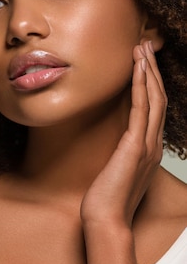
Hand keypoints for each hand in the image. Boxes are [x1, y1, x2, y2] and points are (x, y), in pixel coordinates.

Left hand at [80, 41, 166, 263]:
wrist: (105, 218)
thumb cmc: (105, 196)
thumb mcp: (114, 166)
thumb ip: (118, 150)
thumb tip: (111, 138)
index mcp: (146, 146)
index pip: (153, 107)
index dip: (150, 82)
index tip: (143, 61)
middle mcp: (152, 143)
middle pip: (158, 97)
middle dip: (152, 69)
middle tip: (145, 45)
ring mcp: (146, 144)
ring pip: (153, 99)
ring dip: (148, 71)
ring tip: (141, 48)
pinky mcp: (135, 146)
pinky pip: (141, 110)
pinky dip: (141, 87)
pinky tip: (138, 70)